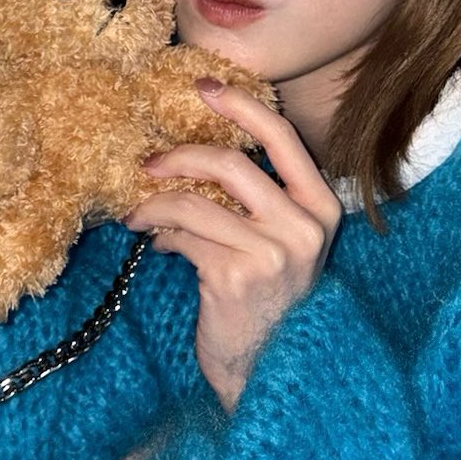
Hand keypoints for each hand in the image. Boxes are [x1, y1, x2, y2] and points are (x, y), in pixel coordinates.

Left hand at [122, 80, 342, 411]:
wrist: (270, 371)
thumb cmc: (270, 302)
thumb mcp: (280, 244)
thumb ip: (257, 201)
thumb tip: (196, 156)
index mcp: (322, 208)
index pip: (282, 138)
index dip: (241, 106)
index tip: (204, 88)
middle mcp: (304, 226)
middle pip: (231, 163)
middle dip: (181, 156)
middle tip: (149, 161)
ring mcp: (272, 252)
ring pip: (198, 201)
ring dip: (156, 201)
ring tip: (138, 211)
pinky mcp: (236, 276)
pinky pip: (183, 236)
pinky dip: (161, 235)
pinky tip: (157, 245)